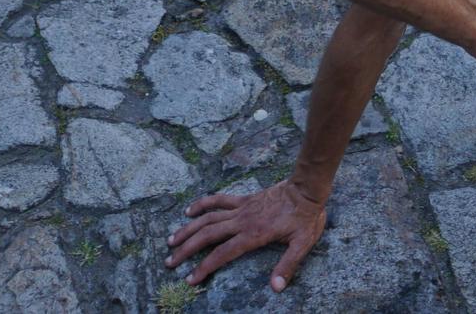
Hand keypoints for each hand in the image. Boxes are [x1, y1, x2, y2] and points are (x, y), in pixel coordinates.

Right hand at [166, 178, 327, 291]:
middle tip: (170, 262)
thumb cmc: (305, 218)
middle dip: (187, 249)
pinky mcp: (244, 199)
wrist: (306, 188)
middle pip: (207, 235)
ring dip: (188, 229)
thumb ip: (288, 265)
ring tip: (171, 241)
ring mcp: (241, 208)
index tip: (190, 279)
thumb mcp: (301, 244)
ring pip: (208, 218)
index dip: (205, 267)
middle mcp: (242, 221)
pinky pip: (219, 200)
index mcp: (253, 235)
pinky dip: (202, 204)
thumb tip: (276, 287)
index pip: (222, 254)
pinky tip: (189, 210)